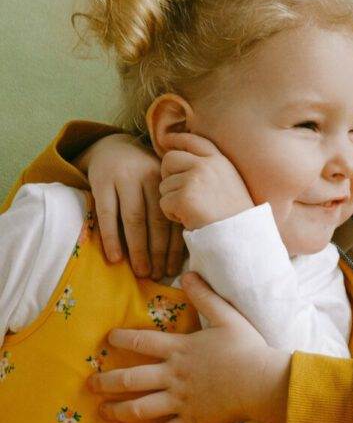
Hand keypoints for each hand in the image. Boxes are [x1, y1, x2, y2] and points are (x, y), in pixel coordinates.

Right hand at [78, 133, 184, 279]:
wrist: (112, 147)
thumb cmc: (143, 176)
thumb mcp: (160, 185)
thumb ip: (171, 208)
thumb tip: (181, 252)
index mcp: (168, 181)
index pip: (173, 218)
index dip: (174, 246)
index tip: (174, 269)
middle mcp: (148, 178)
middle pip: (156, 221)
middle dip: (158, 252)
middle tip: (158, 275)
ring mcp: (124, 178)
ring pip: (134, 219)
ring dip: (138, 249)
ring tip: (141, 271)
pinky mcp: (101, 182)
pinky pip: (107, 214)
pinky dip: (111, 238)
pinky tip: (115, 257)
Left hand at [88, 273, 290, 422]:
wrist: (264, 383)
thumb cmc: (249, 348)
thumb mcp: (228, 316)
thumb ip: (205, 297)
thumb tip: (188, 275)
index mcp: (180, 349)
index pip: (142, 341)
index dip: (121, 338)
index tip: (108, 338)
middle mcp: (173, 376)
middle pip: (130, 378)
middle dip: (106, 381)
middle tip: (90, 383)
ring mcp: (180, 401)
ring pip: (139, 408)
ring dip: (116, 410)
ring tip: (102, 412)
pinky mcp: (191, 422)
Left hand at [159, 133, 253, 230]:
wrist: (241, 236)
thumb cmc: (236, 216)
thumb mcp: (230, 183)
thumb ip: (211, 170)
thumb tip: (183, 162)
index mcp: (220, 161)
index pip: (193, 140)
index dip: (177, 139)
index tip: (165, 140)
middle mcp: (206, 165)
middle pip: (170, 159)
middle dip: (167, 175)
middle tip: (177, 192)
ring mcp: (194, 180)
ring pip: (165, 185)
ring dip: (173, 200)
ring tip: (192, 212)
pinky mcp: (184, 198)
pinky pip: (164, 203)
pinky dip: (172, 214)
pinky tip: (189, 219)